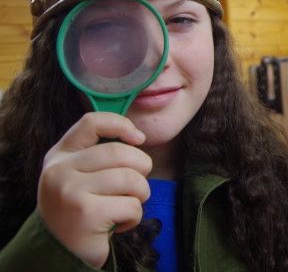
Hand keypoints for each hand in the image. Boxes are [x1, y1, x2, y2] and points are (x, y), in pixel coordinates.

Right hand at [37, 112, 152, 267]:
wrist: (61, 251)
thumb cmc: (81, 209)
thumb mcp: (80, 175)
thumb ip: (99, 154)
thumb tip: (137, 137)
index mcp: (59, 155)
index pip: (92, 122)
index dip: (121, 125)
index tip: (138, 139)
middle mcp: (60, 170)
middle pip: (121, 152)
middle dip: (142, 168)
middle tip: (135, 186)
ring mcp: (70, 191)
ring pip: (131, 179)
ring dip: (141, 194)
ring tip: (127, 204)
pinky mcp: (86, 214)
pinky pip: (131, 205)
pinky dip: (134, 217)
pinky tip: (119, 223)